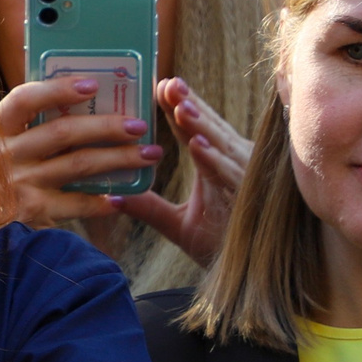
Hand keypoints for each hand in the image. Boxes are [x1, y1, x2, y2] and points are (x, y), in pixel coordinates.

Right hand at [0, 77, 161, 225]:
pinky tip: (119, 199)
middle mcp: (4, 154)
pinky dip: (100, 202)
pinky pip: (75, 204)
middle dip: (106, 126)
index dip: (58, 89)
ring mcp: (17, 183)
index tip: (92, 84)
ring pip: (78, 165)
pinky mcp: (29, 212)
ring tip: (149, 154)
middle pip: (63, 132)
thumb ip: (24, 129)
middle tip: (139, 125)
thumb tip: (79, 102)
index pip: (24, 100)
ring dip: (119, 159)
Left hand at [114, 77, 251, 264]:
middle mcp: (233, 166)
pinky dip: (213, 160)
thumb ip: (148, 207)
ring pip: (219, 147)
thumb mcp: (175, 224)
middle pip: (208, 129)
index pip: (195, 130)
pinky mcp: (247, 199)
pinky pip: (228, 176)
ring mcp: (242, 180)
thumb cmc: (218, 245)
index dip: (180, 106)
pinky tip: (198, 146)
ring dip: (200, 126)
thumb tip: (113, 195)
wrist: (248, 279)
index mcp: (217, 165)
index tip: (161, 84)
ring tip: (180, 106)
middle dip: (188, 104)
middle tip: (167, 82)